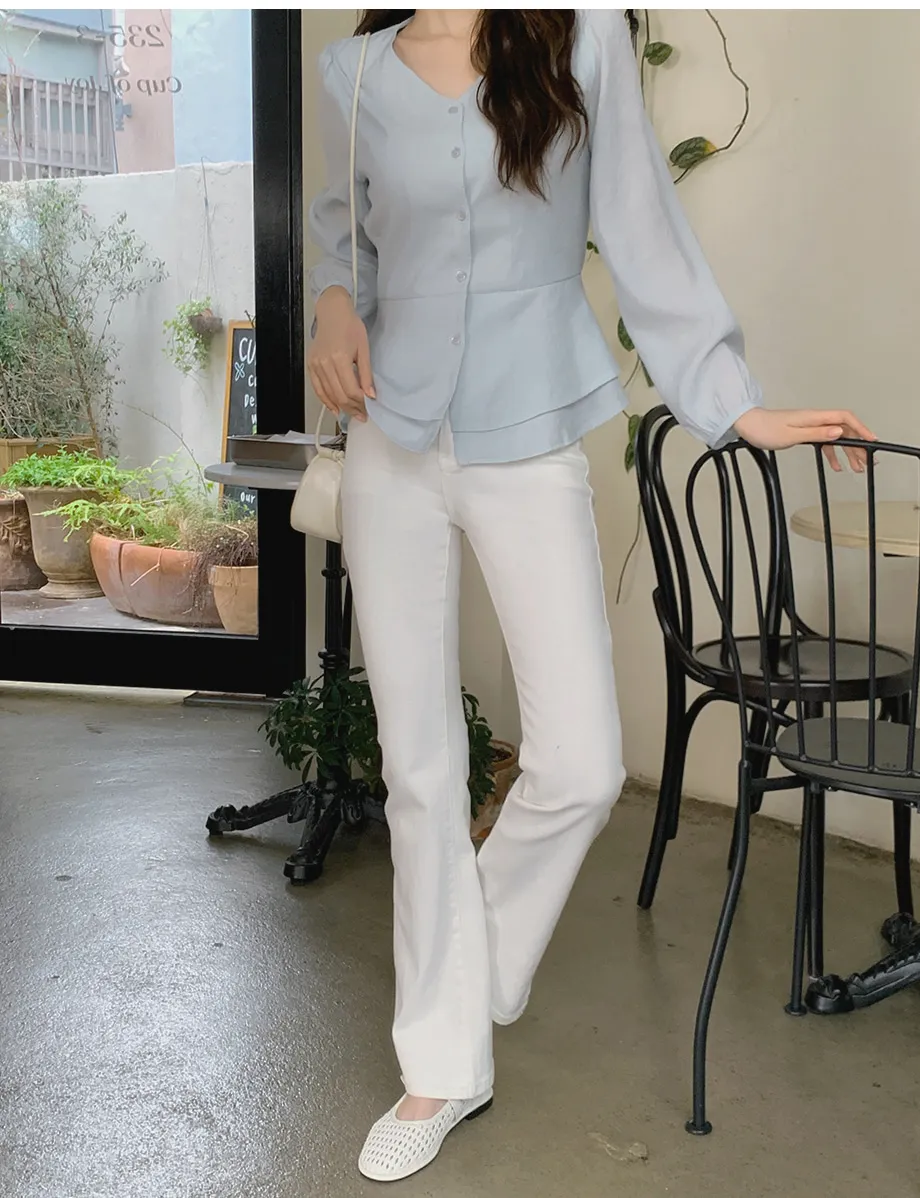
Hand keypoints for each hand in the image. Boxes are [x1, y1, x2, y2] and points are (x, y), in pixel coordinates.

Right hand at [307, 287, 374, 422]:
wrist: (333, 313)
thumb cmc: (350, 326)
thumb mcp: (364, 348)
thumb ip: (366, 374)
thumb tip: (370, 395)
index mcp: (339, 358)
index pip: (350, 390)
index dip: (360, 403)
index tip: (368, 409)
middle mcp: (325, 363)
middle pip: (339, 395)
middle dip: (352, 408)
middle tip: (361, 415)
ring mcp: (316, 365)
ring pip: (328, 394)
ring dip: (341, 407)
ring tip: (352, 414)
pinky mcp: (311, 365)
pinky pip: (318, 388)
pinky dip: (326, 401)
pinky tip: (335, 409)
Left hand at [733, 407, 875, 472]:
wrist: (747, 425)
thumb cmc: (764, 429)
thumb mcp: (791, 435)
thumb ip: (816, 434)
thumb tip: (838, 432)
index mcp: (814, 417)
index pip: (845, 419)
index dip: (861, 428)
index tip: (872, 441)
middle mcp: (815, 419)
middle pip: (844, 430)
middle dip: (858, 445)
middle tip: (868, 461)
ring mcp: (810, 426)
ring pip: (836, 438)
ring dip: (847, 452)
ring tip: (857, 467)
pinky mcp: (804, 432)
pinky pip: (824, 442)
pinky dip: (832, 454)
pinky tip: (836, 466)